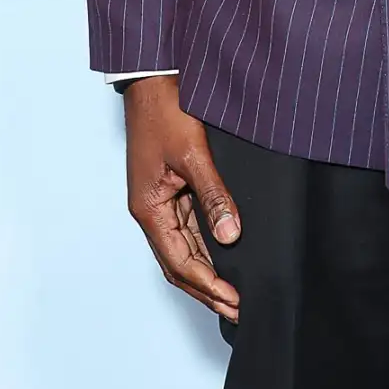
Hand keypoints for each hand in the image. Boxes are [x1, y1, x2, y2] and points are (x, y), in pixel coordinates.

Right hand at [123, 75, 240, 321]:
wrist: (154, 79)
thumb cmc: (166, 112)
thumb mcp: (193, 153)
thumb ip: (213, 195)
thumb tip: (231, 235)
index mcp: (149, 209)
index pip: (180, 262)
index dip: (208, 285)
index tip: (234, 302)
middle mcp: (151, 211)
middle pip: (180, 263)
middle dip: (208, 289)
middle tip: (239, 309)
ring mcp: (160, 201)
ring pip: (184, 248)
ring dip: (207, 272)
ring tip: (234, 293)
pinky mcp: (170, 188)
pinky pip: (188, 227)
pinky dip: (205, 246)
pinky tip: (225, 253)